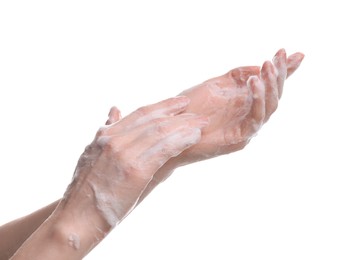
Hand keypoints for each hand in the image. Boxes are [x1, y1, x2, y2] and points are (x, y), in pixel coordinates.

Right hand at [62, 97, 207, 230]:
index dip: (163, 105)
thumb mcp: (92, 153)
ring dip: (184, 126)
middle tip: (196, 109)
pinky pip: (164, 149)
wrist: (77, 216)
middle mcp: (114, 140)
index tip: (179, 101)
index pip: (140, 113)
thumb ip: (109, 130)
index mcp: (105, 135)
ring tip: (201, 123)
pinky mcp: (135, 171)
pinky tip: (194, 138)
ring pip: (160, 132)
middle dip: (177, 113)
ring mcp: (124, 154)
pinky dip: (181, 141)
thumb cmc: (87, 189)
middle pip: (153, 119)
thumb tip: (115, 109)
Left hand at [105, 49, 303, 196]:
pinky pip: (255, 119)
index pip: (269, 85)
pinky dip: (257, 100)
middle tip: (277, 57)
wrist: (171, 129)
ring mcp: (245, 128)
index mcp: (245, 102)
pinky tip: (253, 82)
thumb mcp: (216, 85)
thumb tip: (259, 66)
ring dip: (270, 85)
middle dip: (278, 75)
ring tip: (267, 66)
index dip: (284, 71)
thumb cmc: (191, 108)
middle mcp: (249, 115)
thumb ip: (237, 76)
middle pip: (274, 95)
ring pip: (269, 107)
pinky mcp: (238, 138)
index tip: (296, 54)